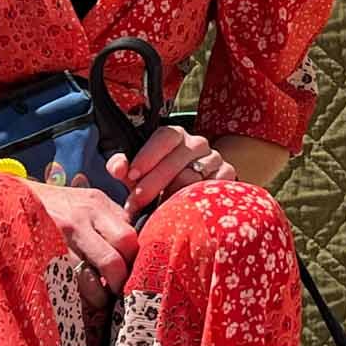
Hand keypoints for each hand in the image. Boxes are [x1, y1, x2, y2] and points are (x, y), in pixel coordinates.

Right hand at [27, 181, 138, 304]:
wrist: (8, 196)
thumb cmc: (55, 204)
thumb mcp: (86, 200)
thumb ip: (112, 219)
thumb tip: (137, 248)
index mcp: (97, 204)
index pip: (128, 238)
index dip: (133, 261)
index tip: (132, 273)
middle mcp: (79, 219)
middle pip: (113, 260)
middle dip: (119, 283)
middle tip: (118, 292)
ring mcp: (57, 237)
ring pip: (89, 279)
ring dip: (97, 296)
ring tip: (99, 300)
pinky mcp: (38, 253)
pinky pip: (64, 283)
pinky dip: (74, 296)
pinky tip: (76, 297)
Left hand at [106, 124, 233, 209]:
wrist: (192, 197)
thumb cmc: (157, 183)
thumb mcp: (138, 173)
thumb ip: (123, 167)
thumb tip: (117, 168)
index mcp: (176, 135)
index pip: (165, 137)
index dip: (148, 155)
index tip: (132, 176)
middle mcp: (198, 143)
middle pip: (176, 160)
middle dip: (153, 182)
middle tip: (136, 202)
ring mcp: (215, 159)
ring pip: (193, 177)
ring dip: (171, 195)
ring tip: (156, 210)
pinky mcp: (228, 176)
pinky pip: (210, 188)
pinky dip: (194, 200)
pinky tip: (181, 210)